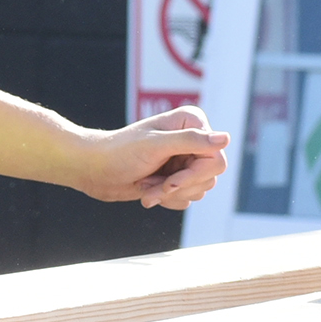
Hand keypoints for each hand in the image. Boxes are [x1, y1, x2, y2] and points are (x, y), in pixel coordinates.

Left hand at [78, 105, 230, 209]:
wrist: (94, 170)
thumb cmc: (119, 152)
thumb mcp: (155, 145)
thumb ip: (190, 141)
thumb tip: (226, 138)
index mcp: (191, 122)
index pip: (215, 158)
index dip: (194, 175)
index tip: (170, 182)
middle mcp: (193, 139)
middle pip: (210, 176)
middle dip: (179, 187)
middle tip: (154, 187)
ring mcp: (185, 158)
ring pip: (201, 189)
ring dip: (170, 194)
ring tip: (147, 187)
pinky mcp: (177, 176)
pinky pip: (189, 198)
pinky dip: (167, 199)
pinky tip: (148, 191)